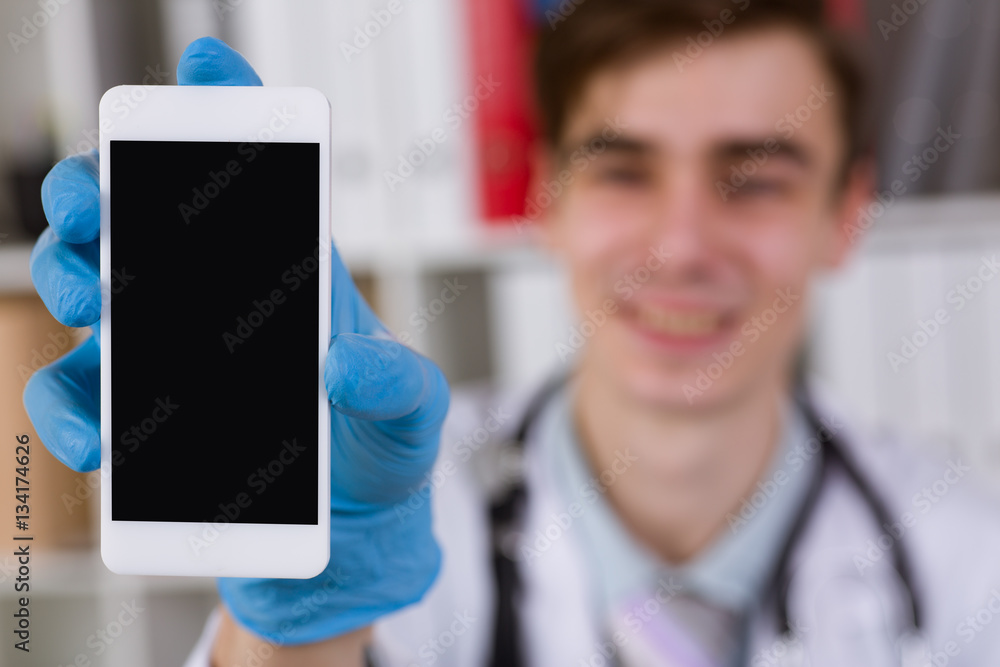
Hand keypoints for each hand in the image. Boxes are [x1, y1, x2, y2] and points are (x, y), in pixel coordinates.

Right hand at [24, 36, 448, 645]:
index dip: (224, 114)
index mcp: (289, 282)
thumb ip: (393, 383)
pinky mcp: (140, 428)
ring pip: (89, 291)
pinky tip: (93, 429)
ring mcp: (171, 362)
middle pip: (140, 220)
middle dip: (101, 192)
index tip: (207, 66)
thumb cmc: (379, 457)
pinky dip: (67, 405)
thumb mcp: (409, 413)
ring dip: (68, 275)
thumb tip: (335, 367)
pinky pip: (78, 396)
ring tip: (91, 295)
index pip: (255, 185)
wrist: (347, 544)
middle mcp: (218, 309)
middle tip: (97, 203)